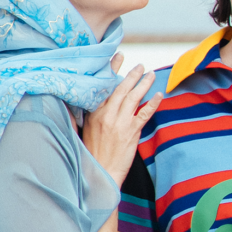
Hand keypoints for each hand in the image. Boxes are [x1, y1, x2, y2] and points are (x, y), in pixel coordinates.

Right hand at [83, 52, 162, 187]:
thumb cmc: (90, 154)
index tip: (119, 57)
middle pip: (121, 88)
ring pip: (134, 98)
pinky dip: (153, 103)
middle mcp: (107, 115)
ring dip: (143, 84)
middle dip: (131, 74)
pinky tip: (159, 95)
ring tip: (150, 74)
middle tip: (140, 65)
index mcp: (94, 113)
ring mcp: (120, 123)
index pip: (104, 86)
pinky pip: (144, 113)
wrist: (100, 174)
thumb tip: (72, 103)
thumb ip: (79, 115)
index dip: (112, 70)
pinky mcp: (132, 132)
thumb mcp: (80, 131)